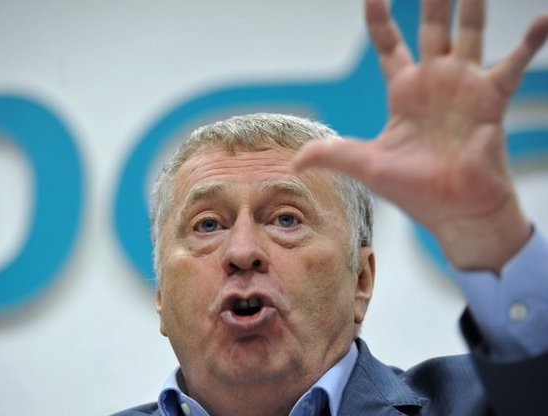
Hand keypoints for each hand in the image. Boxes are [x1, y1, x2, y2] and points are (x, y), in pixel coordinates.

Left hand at [294, 0, 547, 271]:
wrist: (454, 211)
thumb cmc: (414, 191)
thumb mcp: (366, 166)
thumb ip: (331, 154)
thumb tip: (294, 160)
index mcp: (404, 91)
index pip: (388, 43)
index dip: (379, 17)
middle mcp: (435, 81)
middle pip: (431, 25)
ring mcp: (465, 86)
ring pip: (470, 31)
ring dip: (473, 4)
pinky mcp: (491, 98)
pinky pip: (514, 62)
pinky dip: (531, 41)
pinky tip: (542, 17)